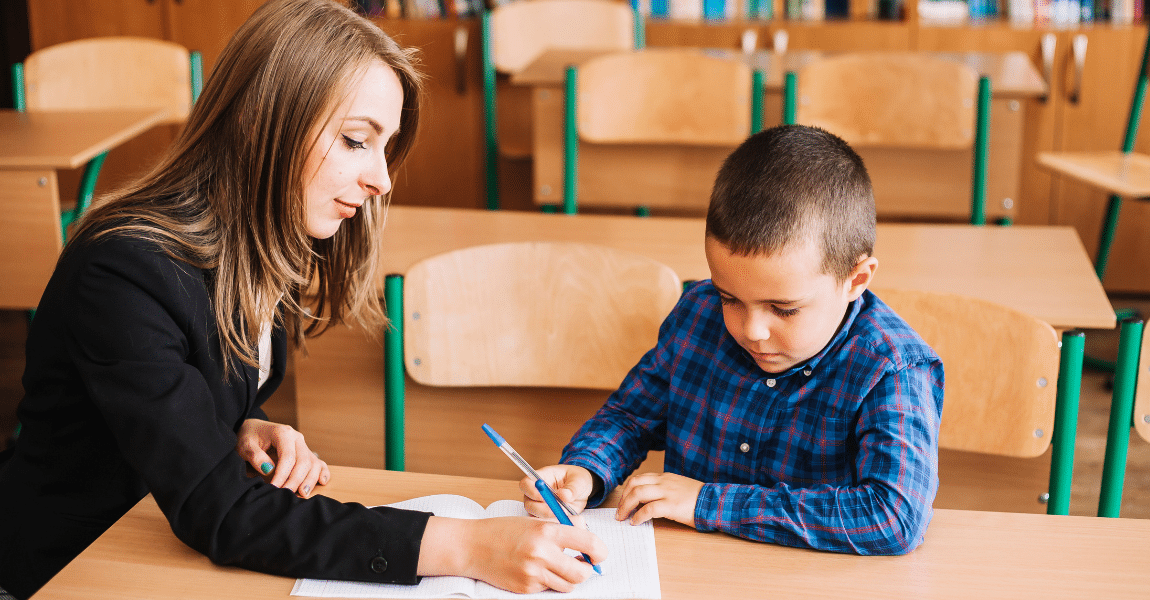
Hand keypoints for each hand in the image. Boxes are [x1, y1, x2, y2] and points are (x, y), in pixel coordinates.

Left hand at [235, 418, 329, 497]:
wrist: (253, 430)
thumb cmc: (249, 437)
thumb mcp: (246, 445)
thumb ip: (256, 456)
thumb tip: (268, 469)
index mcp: (283, 433)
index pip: (288, 457)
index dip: (282, 475)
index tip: (274, 488)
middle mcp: (297, 438)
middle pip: (303, 461)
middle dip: (296, 480)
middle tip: (286, 494)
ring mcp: (303, 446)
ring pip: (313, 463)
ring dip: (310, 480)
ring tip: (303, 494)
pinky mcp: (305, 453)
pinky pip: (318, 463)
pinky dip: (322, 472)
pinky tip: (322, 482)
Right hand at [418, 515, 606, 593]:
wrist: (472, 546)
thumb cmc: (502, 531)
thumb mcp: (533, 522)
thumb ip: (560, 529)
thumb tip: (586, 538)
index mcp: (546, 531)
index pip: (588, 542)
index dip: (600, 551)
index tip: (599, 554)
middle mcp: (541, 553)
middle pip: (581, 572)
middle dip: (586, 570)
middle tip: (583, 564)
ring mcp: (533, 573)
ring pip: (567, 585)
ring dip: (568, 578)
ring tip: (557, 566)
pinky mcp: (525, 588)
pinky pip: (548, 590)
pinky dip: (549, 582)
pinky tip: (537, 571)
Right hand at [520, 465, 595, 522]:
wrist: (582, 491)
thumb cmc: (578, 480)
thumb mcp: (580, 480)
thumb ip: (572, 488)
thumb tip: (563, 495)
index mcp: (541, 478)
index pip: (526, 484)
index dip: (531, 491)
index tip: (544, 497)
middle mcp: (536, 493)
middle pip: (528, 504)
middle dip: (542, 510)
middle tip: (557, 511)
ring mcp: (539, 507)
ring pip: (536, 517)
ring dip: (549, 518)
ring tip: (565, 515)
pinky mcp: (546, 518)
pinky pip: (545, 525)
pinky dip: (554, 525)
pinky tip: (564, 521)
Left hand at [615, 472, 702, 527]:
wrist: (715, 502)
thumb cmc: (699, 498)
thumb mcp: (680, 487)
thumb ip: (665, 489)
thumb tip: (649, 501)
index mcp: (665, 477)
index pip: (639, 478)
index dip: (628, 490)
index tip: (624, 500)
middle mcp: (664, 482)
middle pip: (634, 484)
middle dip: (623, 498)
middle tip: (619, 511)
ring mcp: (667, 492)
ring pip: (638, 494)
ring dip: (626, 506)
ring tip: (623, 517)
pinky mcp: (671, 505)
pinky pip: (648, 509)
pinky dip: (638, 516)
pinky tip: (636, 522)